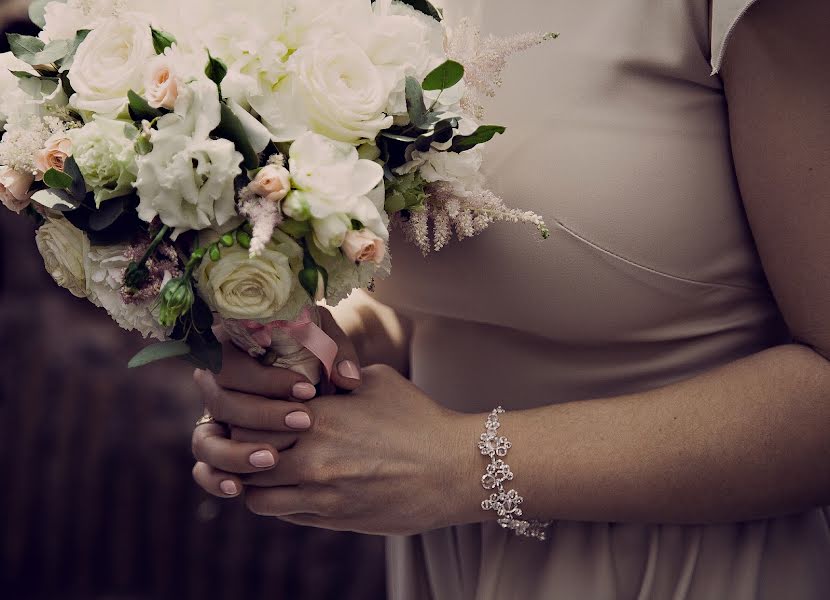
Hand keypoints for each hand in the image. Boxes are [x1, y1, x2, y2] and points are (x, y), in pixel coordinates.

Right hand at [191, 307, 362, 498]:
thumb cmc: (315, 351)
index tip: (308, 391)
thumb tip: (347, 379)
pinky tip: (238, 488)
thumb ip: (336, 353)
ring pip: (206, 441)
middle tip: (304, 423)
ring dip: (235, 453)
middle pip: (221, 402)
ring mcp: (212, 420)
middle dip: (262, 415)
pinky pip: (204, 468)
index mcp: (230, 349)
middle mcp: (214, 385)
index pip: (235, 364)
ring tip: (271, 459)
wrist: (313, 382)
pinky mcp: (217, 449)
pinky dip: (215, 479)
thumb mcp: (323, 341)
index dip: (267, 380)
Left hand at [194, 364, 483, 535]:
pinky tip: (293, 488)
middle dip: (242, 449)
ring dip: (255, 482)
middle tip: (252, 440)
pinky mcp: (334, 520)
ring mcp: (321, 494)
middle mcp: (311, 458)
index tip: (253, 412)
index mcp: (318, 417)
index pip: (250, 420)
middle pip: (244, 459)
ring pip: (256, 496)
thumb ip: (335, 377)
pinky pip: (285, 515)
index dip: (245, 416)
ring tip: (268, 469)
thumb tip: (310, 375)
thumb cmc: (419, 419)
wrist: (454, 469)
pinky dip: (279, 502)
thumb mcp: (377, 381)